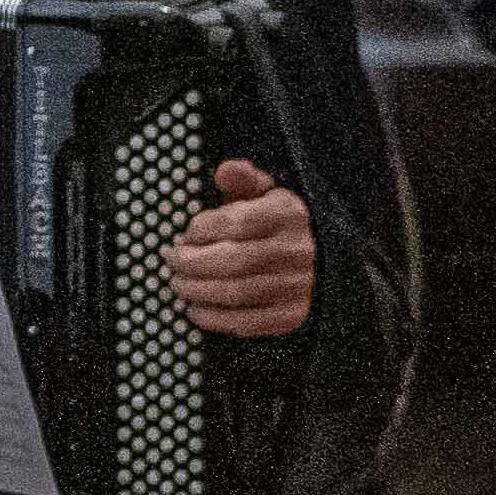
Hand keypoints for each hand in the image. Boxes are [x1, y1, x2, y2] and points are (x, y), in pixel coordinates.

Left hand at [166, 160, 311, 339]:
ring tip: (178, 284)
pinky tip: (195, 311)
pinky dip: (214, 319)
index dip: (200, 230)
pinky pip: (247, 323)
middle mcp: (296, 251)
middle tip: (171, 261)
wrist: (324, 262)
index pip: (235, 222)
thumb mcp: (266, 193)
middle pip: (231, 261)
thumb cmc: (278, 224)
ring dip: (196, 291)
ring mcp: (297, 286)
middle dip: (190, 263)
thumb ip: (244, 179)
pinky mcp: (292, 316)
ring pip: (235, 293)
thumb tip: (224, 170)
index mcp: (288, 215)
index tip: (184, 235)